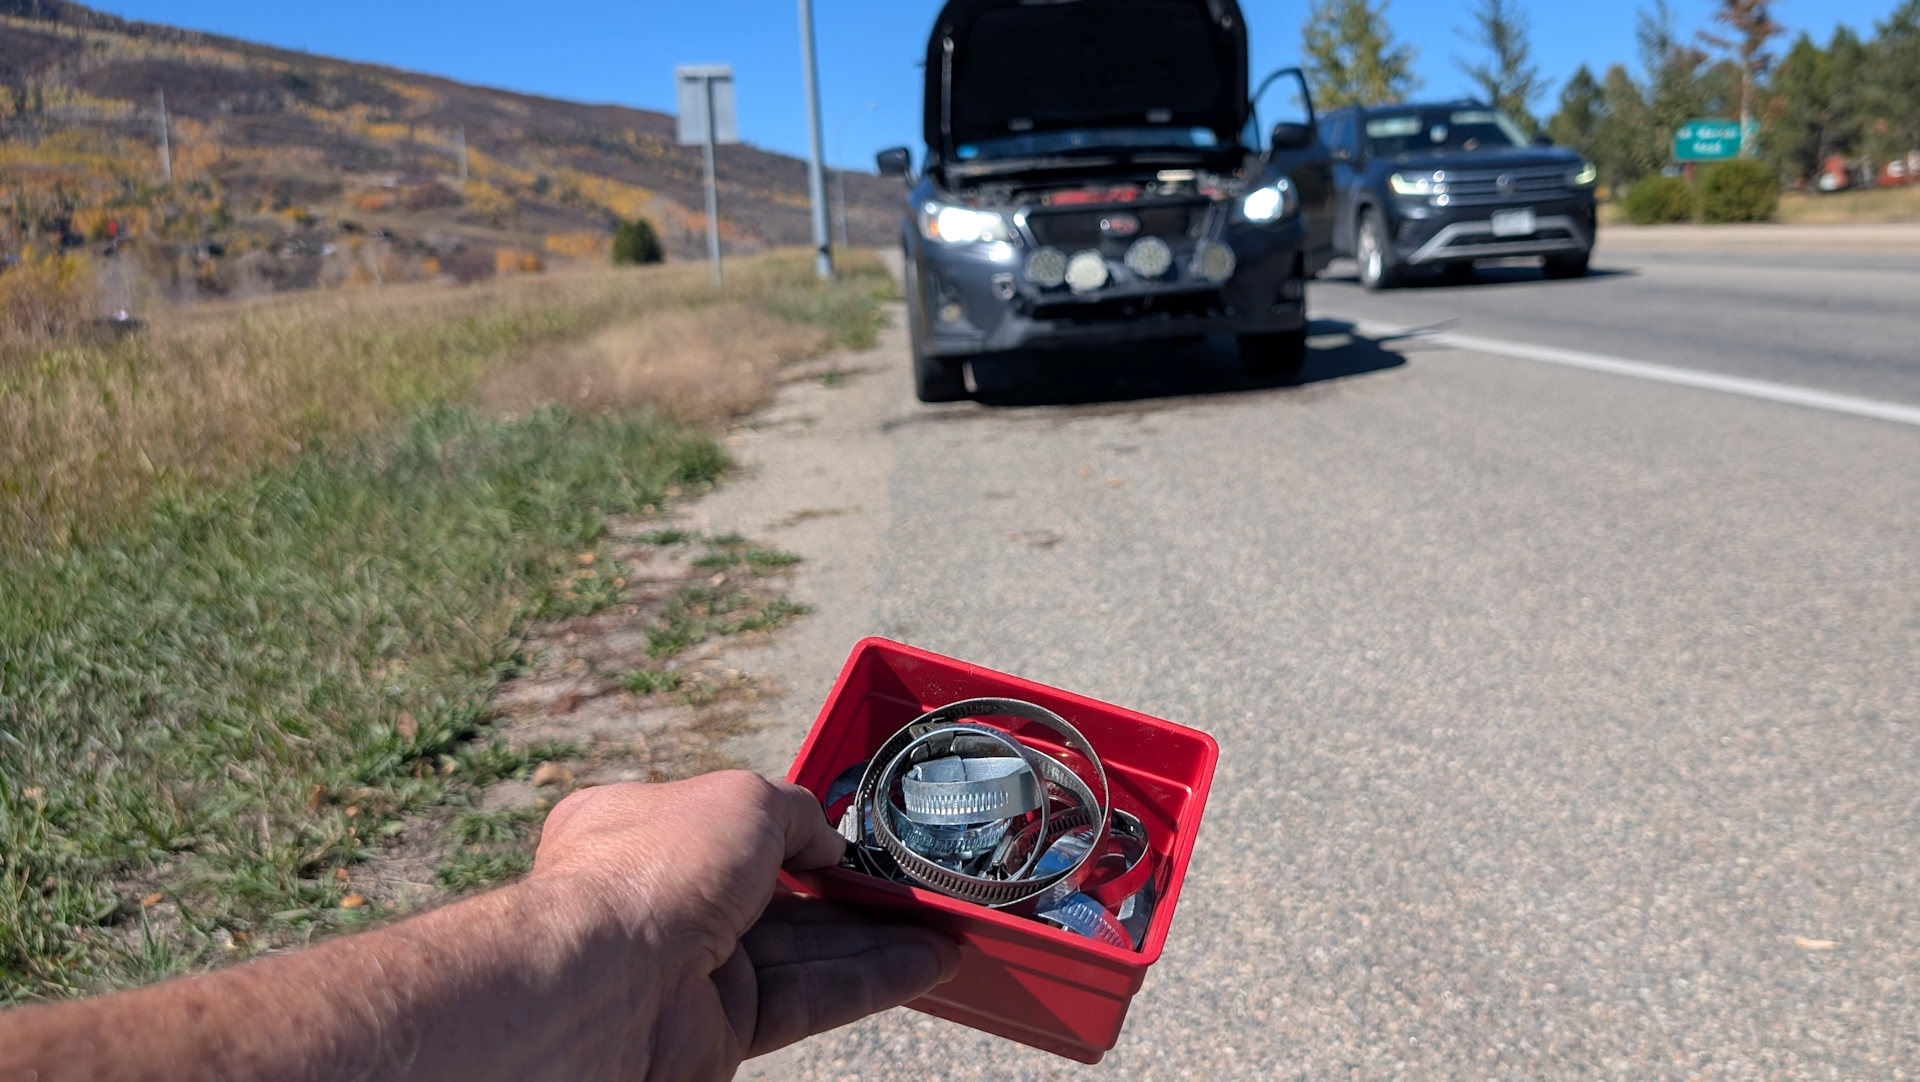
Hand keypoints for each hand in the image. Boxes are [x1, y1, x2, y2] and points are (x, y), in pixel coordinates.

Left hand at [529, 772, 960, 1079]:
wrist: (604, 985)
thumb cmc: (654, 869)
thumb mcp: (742, 798)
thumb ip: (794, 812)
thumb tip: (827, 839)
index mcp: (643, 830)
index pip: (732, 828)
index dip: (795, 833)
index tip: (852, 838)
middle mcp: (664, 900)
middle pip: (778, 897)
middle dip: (851, 895)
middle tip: (916, 892)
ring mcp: (690, 971)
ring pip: (801, 951)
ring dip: (876, 940)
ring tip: (944, 930)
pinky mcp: (717, 1033)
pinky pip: (807, 999)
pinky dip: (868, 981)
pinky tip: (924, 963)